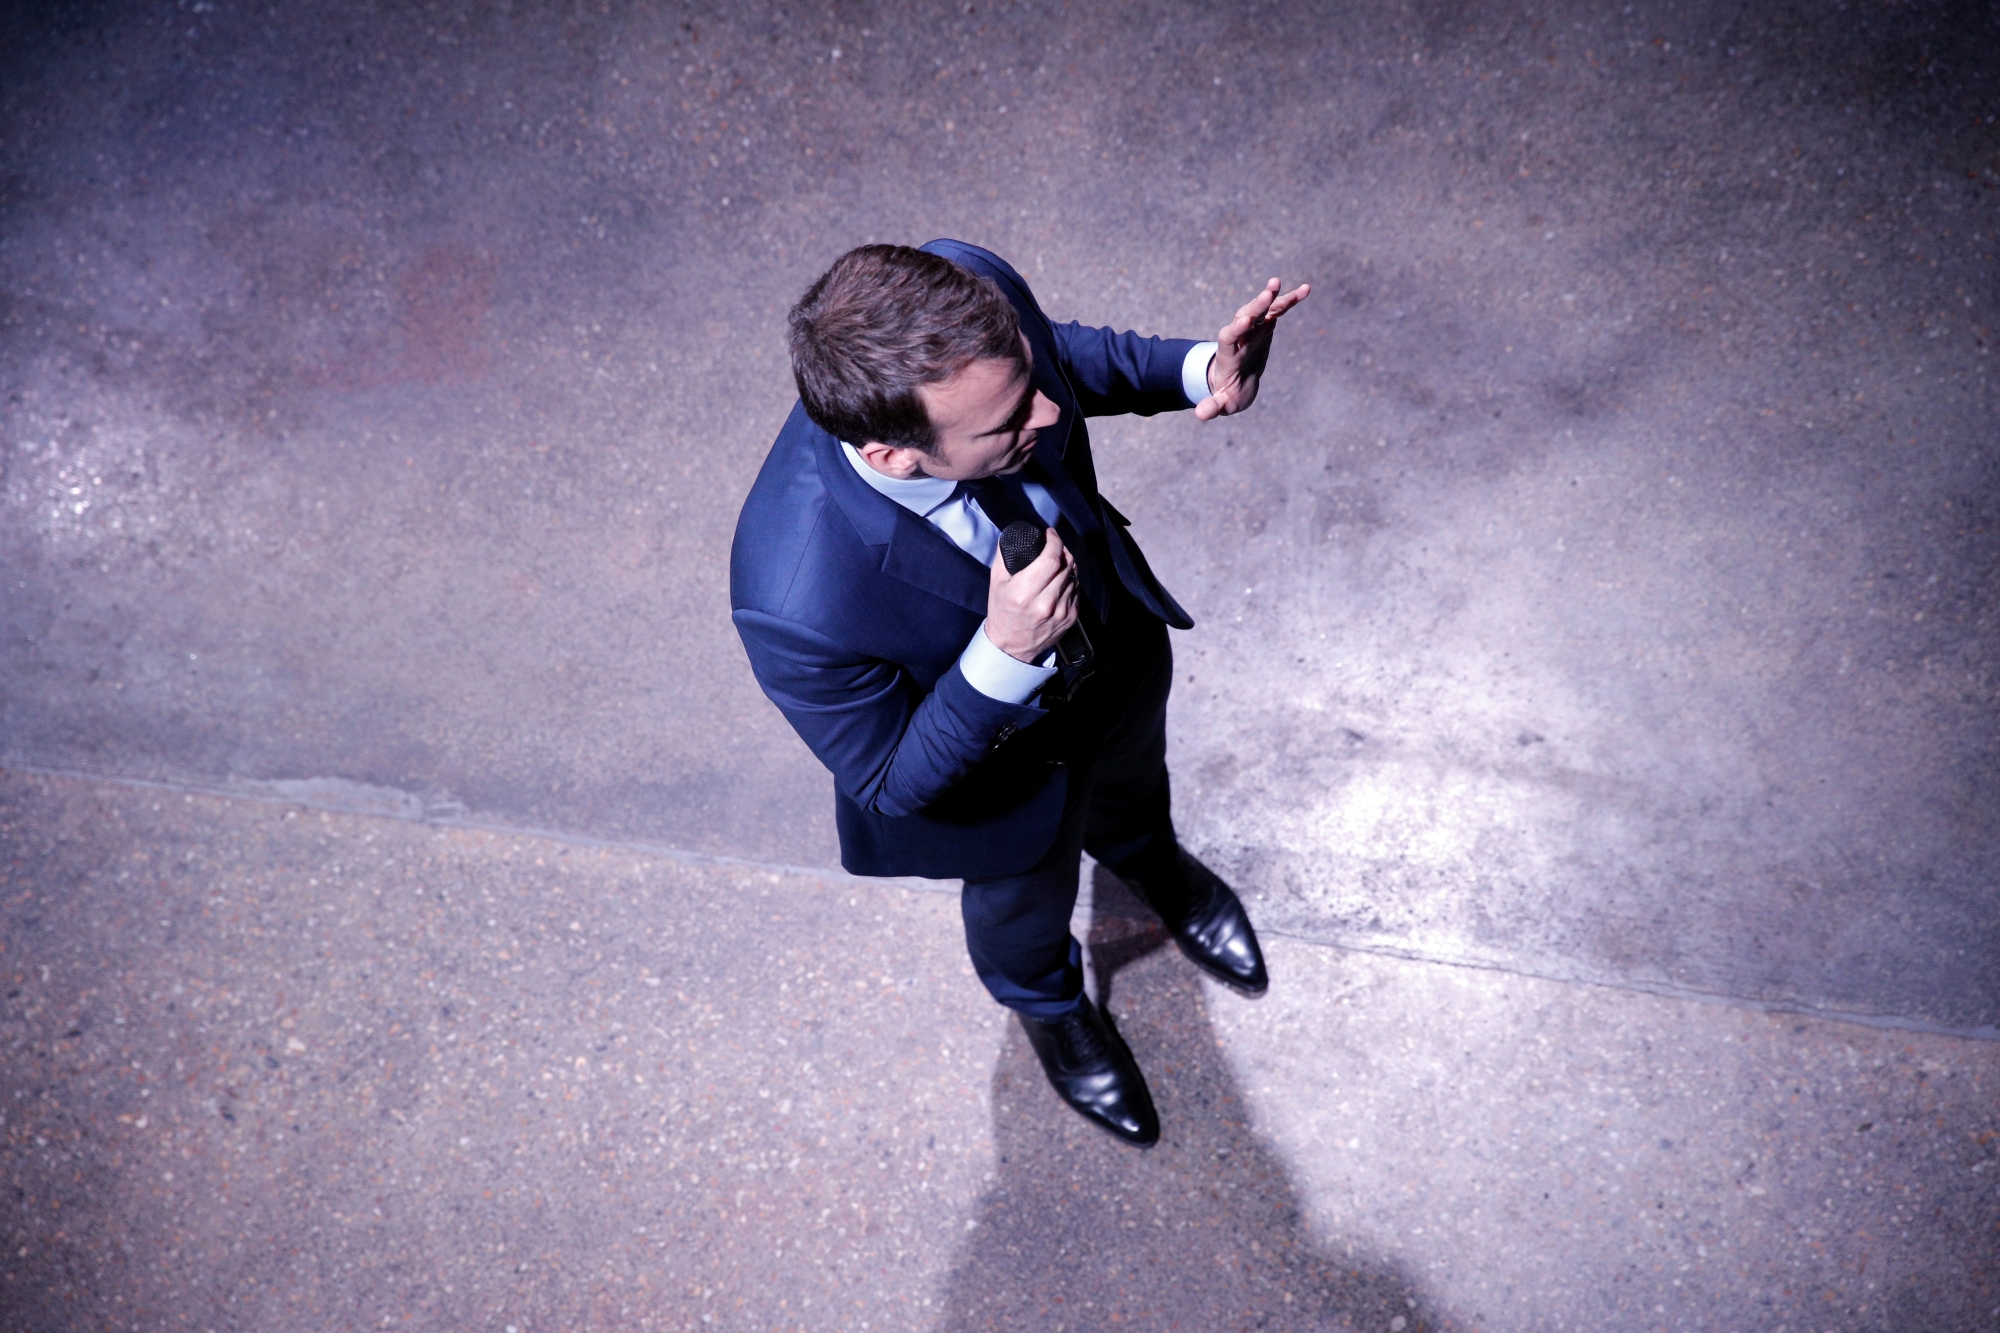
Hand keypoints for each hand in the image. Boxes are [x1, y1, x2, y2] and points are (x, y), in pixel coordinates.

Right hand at [985, 528, 1077, 662]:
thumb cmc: (1002, 612)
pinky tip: (1060, 581)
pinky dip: (1070, 581)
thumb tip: (1013, 536)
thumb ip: (1004, 557)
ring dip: (1067, 566)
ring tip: (1056, 564)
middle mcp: (1045, 603)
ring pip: (1073, 576)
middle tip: (1054, 547)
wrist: (1011, 646)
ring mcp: (1061, 612)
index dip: (1054, 542)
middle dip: (1061, 551)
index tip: (1051, 535)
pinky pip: (1077, 590)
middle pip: (1065, 565)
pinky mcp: (1071, 618)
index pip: (1050, 559)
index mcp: (1025, 593)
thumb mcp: (996, 583)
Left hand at [1194, 277, 1310, 420]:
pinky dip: (1289, 300)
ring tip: (1277, 282)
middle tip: (1266, 293)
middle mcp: (1240, 336)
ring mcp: (1253, 329)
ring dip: (1270, 296)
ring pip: (1261, 309)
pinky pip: (1277, 310)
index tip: (1246, 320)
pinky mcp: (1266, 326)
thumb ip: (1213, 406)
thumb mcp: (1222, 403)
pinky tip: (1306, 289)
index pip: (1229, 337)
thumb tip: (1201, 414)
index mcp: (1229, 354)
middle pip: (1245, 317)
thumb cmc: (1228, 394)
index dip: (1236, 328)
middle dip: (1255, 306)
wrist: (1235, 381)